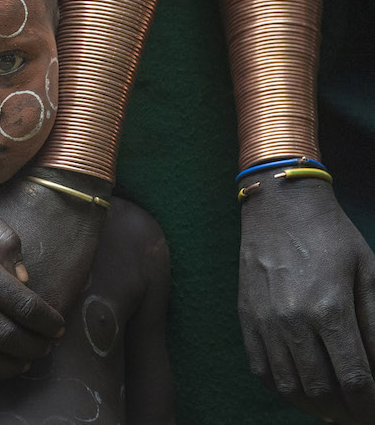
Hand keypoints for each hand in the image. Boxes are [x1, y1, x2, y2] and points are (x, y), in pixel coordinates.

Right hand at [238, 169, 374, 423]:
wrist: (277, 204)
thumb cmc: (330, 234)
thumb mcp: (368, 271)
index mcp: (329, 308)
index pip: (355, 378)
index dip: (369, 405)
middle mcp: (293, 320)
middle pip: (320, 389)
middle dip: (345, 411)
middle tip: (358, 414)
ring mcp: (264, 320)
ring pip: (288, 385)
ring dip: (312, 404)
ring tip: (331, 407)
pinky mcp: (246, 316)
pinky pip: (260, 368)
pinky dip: (281, 388)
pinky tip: (298, 388)